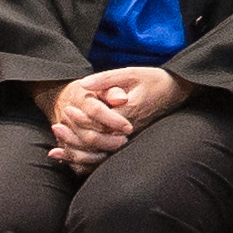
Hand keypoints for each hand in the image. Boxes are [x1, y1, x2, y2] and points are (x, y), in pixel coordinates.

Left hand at [49, 64, 167, 163]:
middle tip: (56, 126)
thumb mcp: (130, 73)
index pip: (99, 121)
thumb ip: (106, 80)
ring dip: (78, 151)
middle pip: (97, 140)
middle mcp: (129, 129)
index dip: (80, 117)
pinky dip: (88, 159)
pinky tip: (72, 159)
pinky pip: (107, 156)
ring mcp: (130, 138)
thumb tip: (83, 85)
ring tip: (58, 145)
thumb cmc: (153, 80)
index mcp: (128, 111)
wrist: (177, 91)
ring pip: (101, 153)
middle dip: (73, 136)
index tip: (67, 108)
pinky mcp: (130, 142)